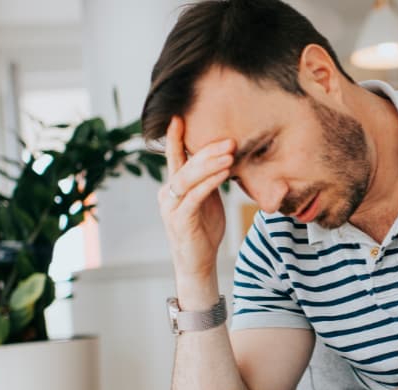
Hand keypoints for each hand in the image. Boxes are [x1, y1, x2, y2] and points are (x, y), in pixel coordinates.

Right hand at [158, 116, 235, 302]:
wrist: (198, 263)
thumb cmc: (204, 231)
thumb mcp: (208, 201)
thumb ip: (209, 181)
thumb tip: (223, 160)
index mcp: (173, 187)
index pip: (174, 158)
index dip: (176, 138)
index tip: (179, 117)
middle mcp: (168, 194)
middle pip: (185, 165)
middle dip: (207, 151)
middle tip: (229, 140)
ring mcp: (171, 207)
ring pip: (189, 178)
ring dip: (210, 164)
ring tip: (230, 154)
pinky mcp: (180, 220)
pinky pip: (196, 196)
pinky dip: (210, 183)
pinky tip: (224, 173)